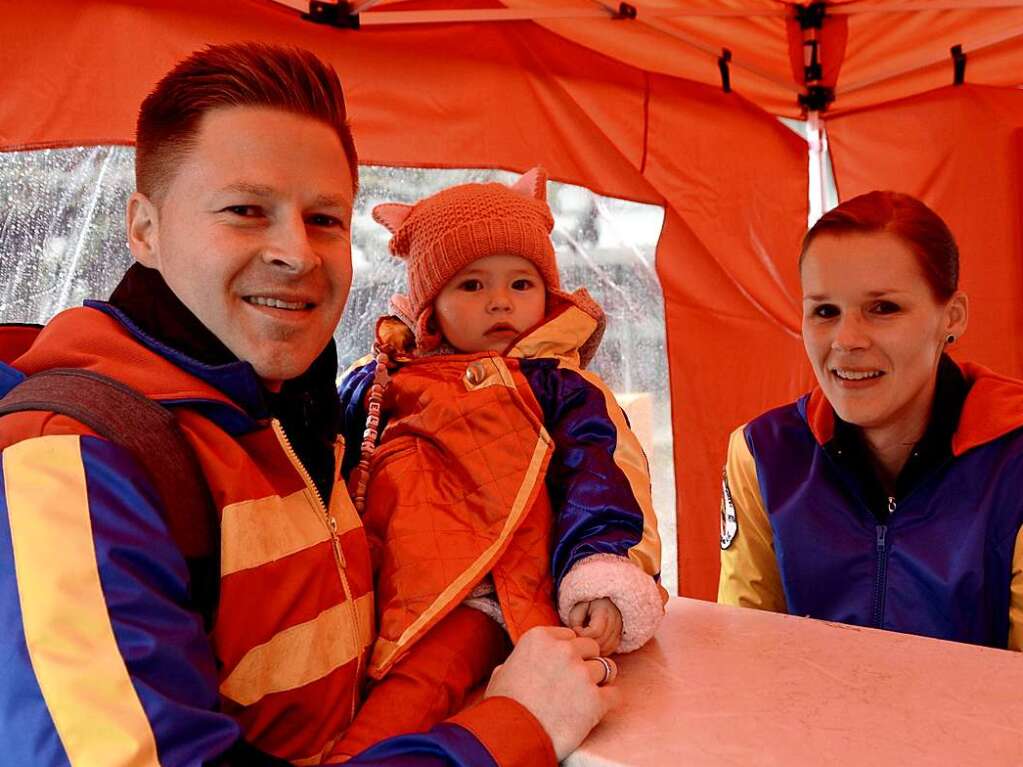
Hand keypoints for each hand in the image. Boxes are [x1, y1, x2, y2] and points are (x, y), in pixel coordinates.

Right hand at [484, 626, 618, 760]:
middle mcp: (564, 649)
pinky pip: (614, 694)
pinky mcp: (596, 699)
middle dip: (587, 662)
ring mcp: (582, 673)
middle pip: (591, 647)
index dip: (569, 652)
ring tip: (587, 695)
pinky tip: (596, 708)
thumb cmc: (503, 707)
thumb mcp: (502, 672)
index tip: (564, 665)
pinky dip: (608, 701)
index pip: (570, 635)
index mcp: (540, 637)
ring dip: (599, 681)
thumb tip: (517, 664)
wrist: (513, 736)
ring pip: (607, 668)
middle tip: (578, 680)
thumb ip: (518, 660)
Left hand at [567, 598, 622, 654]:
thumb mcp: (578, 607)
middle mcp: (615, 620)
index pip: (595, 631)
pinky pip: (611, 649)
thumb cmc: (587, 604)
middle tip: (578, 637)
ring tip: (584, 640)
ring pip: (607, 647)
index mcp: (604, 610)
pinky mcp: (619, 635)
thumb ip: (575, 620)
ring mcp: (619, 628)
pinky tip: (592, 644)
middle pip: (601, 641)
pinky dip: (601, 650)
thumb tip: (576, 635)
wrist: (600, 601)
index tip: (575, 629)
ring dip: (594, 648)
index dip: (583, 634)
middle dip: (587, 642)